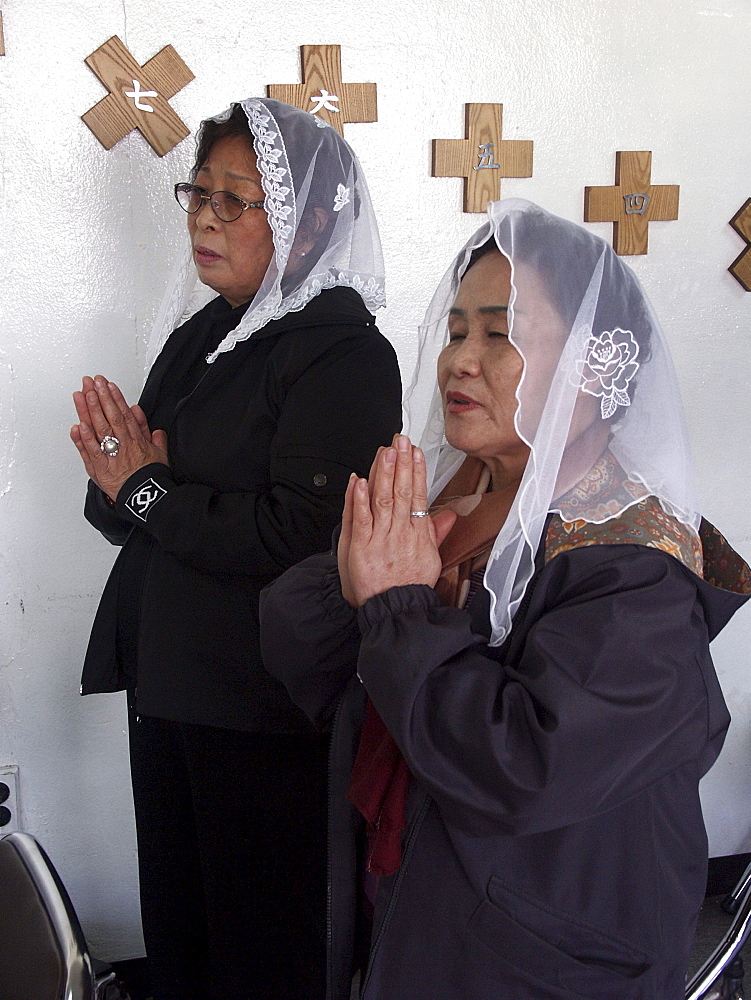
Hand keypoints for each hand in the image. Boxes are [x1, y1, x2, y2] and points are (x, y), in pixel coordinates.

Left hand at [70, 375, 168, 501]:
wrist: (148, 498)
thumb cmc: (152, 478)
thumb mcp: (161, 455)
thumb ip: (155, 438)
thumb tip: (152, 426)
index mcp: (136, 440)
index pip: (123, 414)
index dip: (115, 397)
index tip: (108, 385)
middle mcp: (122, 444)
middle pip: (109, 416)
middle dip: (100, 397)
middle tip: (92, 382)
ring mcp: (110, 455)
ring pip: (99, 429)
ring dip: (90, 411)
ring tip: (83, 394)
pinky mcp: (101, 468)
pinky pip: (91, 451)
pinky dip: (84, 439)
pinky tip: (78, 425)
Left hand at [342, 434, 455, 607]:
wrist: (397, 608)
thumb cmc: (411, 584)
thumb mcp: (431, 557)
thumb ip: (436, 532)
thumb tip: (449, 514)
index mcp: (417, 532)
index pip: (417, 494)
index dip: (416, 471)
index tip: (415, 452)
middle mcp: (400, 531)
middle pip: (400, 491)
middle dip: (400, 463)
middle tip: (400, 440)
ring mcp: (381, 538)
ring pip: (382, 499)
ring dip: (383, 473)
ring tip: (385, 452)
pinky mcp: (362, 547)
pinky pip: (361, 519)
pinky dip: (360, 500)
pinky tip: (360, 482)